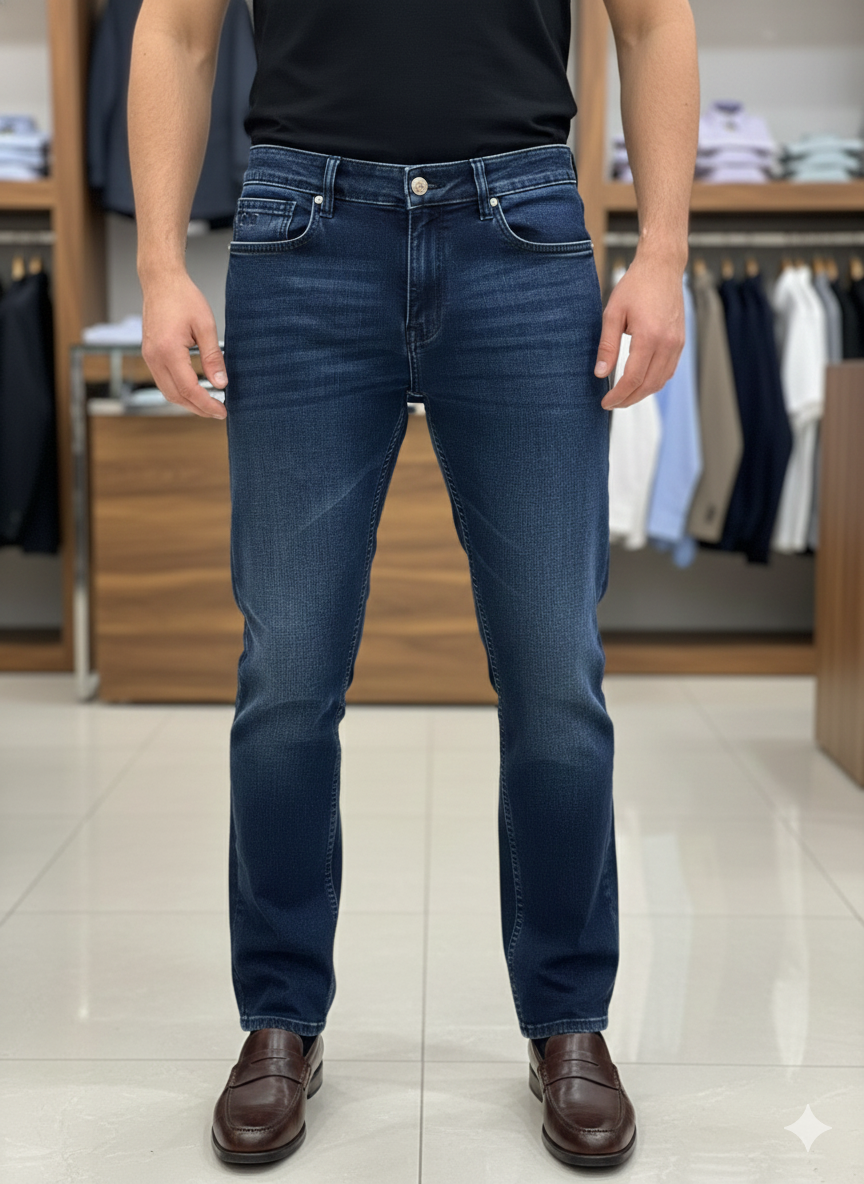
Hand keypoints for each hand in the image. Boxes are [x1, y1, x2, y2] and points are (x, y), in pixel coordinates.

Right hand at [140, 269, 227, 418]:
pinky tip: (195, 390)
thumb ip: (213, 357)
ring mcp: (149, 357)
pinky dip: (179, 390)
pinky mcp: (149, 354)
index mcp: (168, 351)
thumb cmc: (184, 298)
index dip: (206, 404)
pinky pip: (163, 381)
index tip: (223, 411)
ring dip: (188, 402)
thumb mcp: (206, 326)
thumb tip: (221, 384)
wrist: (161, 282)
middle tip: (218, 412)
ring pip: (167, 391)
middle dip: (198, 408)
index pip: (189, 389)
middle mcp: (154, 357)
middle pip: (176, 396)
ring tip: (209, 404)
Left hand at [594, 254, 685, 409]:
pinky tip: (640, 382)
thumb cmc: (636, 286)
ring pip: (660, 381)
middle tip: (612, 404)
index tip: (605, 402)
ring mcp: (677, 344)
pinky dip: (654, 381)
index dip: (618, 395)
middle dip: (629, 399)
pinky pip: (668, 371)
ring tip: (624, 396)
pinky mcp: (681, 342)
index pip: (633, 378)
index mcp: (649, 337)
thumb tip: (600, 373)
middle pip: (648, 385)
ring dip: (642, 393)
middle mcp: (667, 344)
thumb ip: (607, 346)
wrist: (662, 268)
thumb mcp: (613, 313)